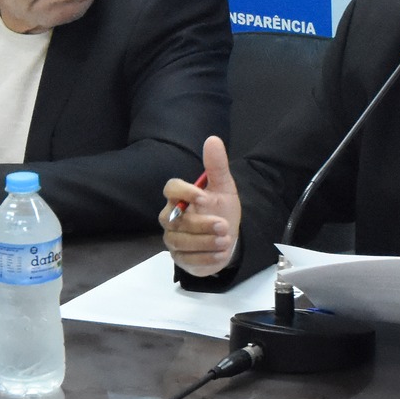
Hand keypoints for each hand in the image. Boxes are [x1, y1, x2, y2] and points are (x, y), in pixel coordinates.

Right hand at [159, 136, 239, 275]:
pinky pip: (187, 259)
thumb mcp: (224, 188)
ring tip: (225, 241)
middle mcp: (170, 218)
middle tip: (223, 225)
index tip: (204, 197)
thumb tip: (212, 139)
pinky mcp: (179, 258)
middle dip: (201, 224)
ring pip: (180, 241)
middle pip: (175, 220)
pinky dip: (205, 258)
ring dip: (204, 242)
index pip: (170, 189)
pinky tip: (220, 254)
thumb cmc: (222, 210)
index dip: (184, 192)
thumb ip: (217, 166)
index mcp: (180, 198)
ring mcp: (173, 239)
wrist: (229, 239)